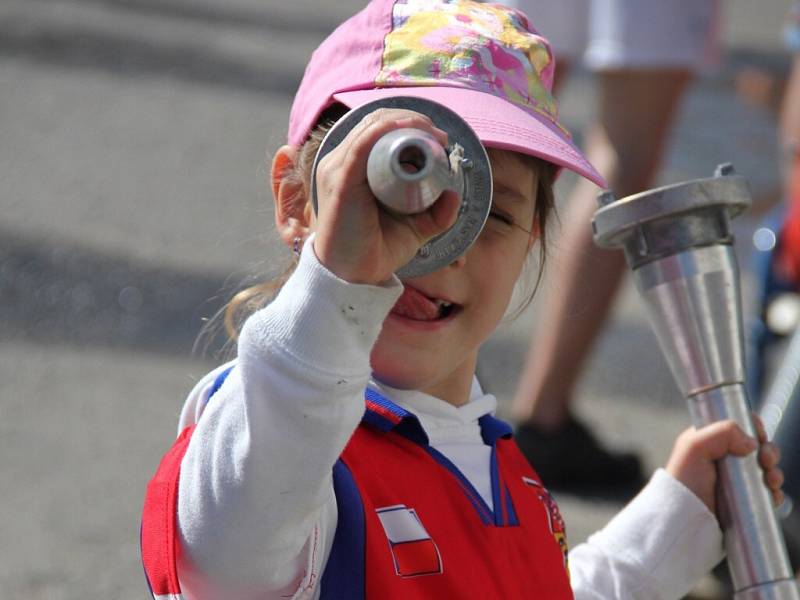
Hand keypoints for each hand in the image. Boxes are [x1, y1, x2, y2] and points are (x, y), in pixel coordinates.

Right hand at [312, 108, 460, 284]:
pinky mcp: (341, 180)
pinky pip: (362, 144)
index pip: (377, 129)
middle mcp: (341, 163)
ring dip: (406, 122)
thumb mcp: (414, 229)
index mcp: (353, 169)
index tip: (440, 140)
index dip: (409, 125)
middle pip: (376, 122)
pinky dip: (387, 130)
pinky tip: (410, 129)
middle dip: (413, 121)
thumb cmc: (376, 251)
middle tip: (441, 137)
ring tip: (433, 135)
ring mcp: (338, 169)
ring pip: (372, 127)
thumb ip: (435, 215)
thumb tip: (453, 195)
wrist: (354, 277)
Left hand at [665, 414, 783, 515]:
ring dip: (775, 472)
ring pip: (766, 469)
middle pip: (758, 447)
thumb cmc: (683, 482)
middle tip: (767, 460)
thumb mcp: (693, 447)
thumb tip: (752, 442)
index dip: (754, 429)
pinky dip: (775, 492)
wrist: (685, 518)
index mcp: (710, 440)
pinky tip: (772, 494)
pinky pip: (768, 492)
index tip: (758, 436)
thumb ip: (721, 433)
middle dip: (769, 451)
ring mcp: (736, 480)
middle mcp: (724, 458)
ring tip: (770, 480)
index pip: (739, 426)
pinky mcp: (745, 500)